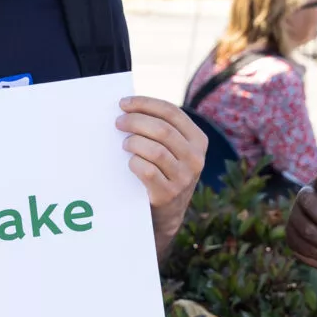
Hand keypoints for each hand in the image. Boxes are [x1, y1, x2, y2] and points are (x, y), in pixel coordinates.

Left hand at [117, 96, 205, 252]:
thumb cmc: (163, 171)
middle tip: (118, 122)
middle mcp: (195, 158)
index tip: (124, 103)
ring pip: (155, 150)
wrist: (166, 213)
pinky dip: (134, 162)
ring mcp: (184, 178)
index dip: (145, 104)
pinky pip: (147, 171)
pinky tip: (130, 162)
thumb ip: (161, 129)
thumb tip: (129, 106)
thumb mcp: (174, 150)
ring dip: (134, 142)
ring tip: (125, 144)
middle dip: (135, 121)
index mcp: (198, 140)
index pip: (172, 112)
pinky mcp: (169, 194)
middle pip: (162, 130)